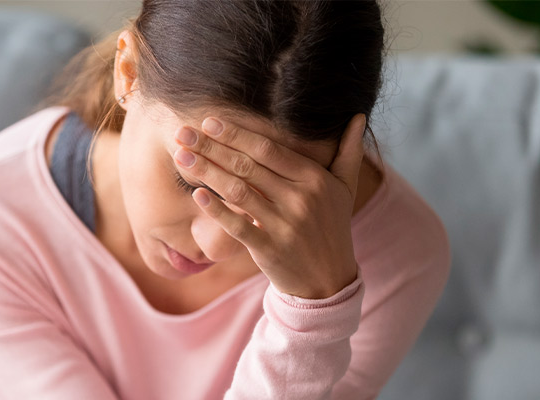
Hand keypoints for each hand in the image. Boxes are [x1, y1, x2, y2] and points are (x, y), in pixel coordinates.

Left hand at [172, 114, 366, 298]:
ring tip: (181, 156)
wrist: (330, 281)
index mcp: (314, 179)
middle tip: (183, 133)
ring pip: (238, 191)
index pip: (268, 149)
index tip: (209, 122)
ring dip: (207, 171)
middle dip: (211, 147)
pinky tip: (196, 195)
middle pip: (247, 165)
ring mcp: (284, 225)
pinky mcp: (270, 249)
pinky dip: (216, 210)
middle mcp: (300, 199)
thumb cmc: (332, 228)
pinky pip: (238, 226)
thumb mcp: (345, 189)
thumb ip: (349, 152)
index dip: (236, 134)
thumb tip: (358, 117)